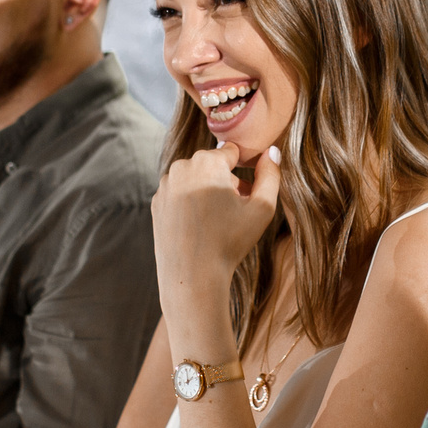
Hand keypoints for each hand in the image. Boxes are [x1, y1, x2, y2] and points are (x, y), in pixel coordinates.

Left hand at [153, 142, 281, 338]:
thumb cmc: (230, 242)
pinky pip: (179, 192)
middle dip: (225, 180)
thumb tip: (271, 152)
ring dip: (206, 189)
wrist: (193, 275)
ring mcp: (165, 184)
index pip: (232, 152)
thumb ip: (270, 175)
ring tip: (216, 220)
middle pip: (212, 164)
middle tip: (234, 210)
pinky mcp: (156, 201)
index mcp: (207, 162)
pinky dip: (189, 202)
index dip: (244, 170)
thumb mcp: (262, 208)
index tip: (246, 192)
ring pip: (194, 177)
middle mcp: (181, 166)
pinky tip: (198, 225)